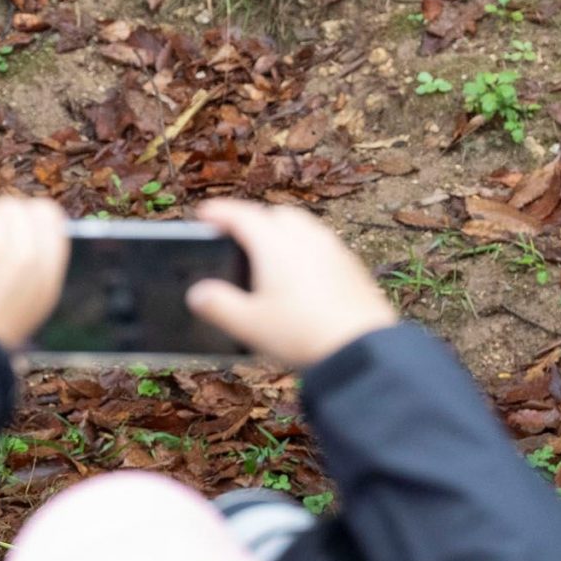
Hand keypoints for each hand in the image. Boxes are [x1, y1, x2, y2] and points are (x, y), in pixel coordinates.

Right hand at [190, 199, 394, 367]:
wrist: (362, 348)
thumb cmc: (302, 333)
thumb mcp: (248, 324)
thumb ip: (217, 305)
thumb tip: (197, 293)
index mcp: (274, 244)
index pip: (241, 215)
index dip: (219, 212)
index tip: (205, 214)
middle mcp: (306, 238)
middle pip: (277, 214)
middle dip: (255, 218)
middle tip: (237, 234)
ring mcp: (334, 250)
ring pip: (305, 227)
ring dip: (284, 232)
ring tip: (271, 252)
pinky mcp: (353, 268)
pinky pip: (324, 246)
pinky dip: (307, 250)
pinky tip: (303, 274)